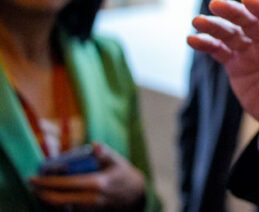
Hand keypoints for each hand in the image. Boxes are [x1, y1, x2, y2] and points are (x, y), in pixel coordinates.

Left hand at [30, 142, 145, 210]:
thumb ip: (104, 152)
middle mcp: (91, 198)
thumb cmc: (123, 175)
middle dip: (42, 193)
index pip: (66, 184)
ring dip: (47, 199)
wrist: (135, 195)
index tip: (33, 178)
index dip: (47, 182)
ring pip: (61, 206)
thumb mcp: (117, 161)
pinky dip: (56, 203)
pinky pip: (67, 209)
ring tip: (39, 189)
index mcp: (97, 183)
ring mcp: (89, 208)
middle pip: (59, 200)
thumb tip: (95, 145)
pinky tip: (50, 196)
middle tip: (33, 185)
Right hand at [188, 0, 258, 144]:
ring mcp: (254, 51)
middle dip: (236, 13)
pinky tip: (192, 39)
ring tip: (198, 21)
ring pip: (233, 33)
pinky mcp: (237, 63)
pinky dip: (207, 44)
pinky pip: (220, 50)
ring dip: (216, 26)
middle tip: (217, 5)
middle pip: (253, 23)